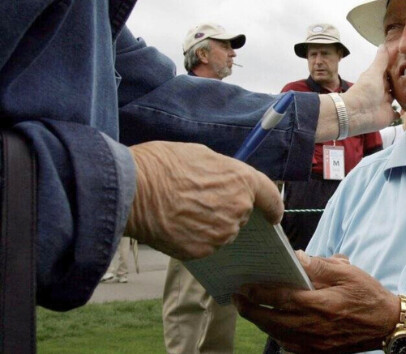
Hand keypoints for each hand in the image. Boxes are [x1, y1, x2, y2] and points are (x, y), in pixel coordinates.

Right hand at [124, 141, 282, 259]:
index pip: (271, 197)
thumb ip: (223, 172)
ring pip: (223, 232)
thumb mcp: (201, 155)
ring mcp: (221, 233)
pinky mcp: (202, 251)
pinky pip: (205, 246)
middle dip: (227, 209)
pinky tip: (177, 225)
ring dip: (211, 225)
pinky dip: (195, 238)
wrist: (131, 190)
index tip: (273, 215)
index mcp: (242, 181)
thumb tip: (226, 181)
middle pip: (242, 215)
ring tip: (184, 210)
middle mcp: (238, 210)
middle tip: (200, 199)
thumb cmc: (162, 165)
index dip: (273, 206)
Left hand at [234, 251, 398, 353]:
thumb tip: (296, 257)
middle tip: (237, 299)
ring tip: (250, 310)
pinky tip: (274, 325)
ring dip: (262, 322)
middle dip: (250, 310)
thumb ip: (319, 266)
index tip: (243, 286)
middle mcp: (313, 327)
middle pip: (271, 320)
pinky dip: (278, 335)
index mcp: (319, 304)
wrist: (388, 324)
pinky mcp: (319, 352)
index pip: (279, 299)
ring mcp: (315, 343)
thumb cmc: (368, 295)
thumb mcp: (347, 272)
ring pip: (278, 335)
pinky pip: (290, 346)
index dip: (257, 293)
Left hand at [341, 45, 396, 135]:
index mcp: (378, 79)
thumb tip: (383, 44)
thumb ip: (380, 60)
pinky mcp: (389, 115)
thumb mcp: (373, 73)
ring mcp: (386, 103)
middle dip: (404, 81)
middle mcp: (383, 91)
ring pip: (398, 97)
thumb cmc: (364, 91)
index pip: (390, 71)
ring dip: (405, 95)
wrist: (357, 114)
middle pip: (395, 84)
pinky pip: (398, 113)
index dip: (398, 66)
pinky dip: (403, 111)